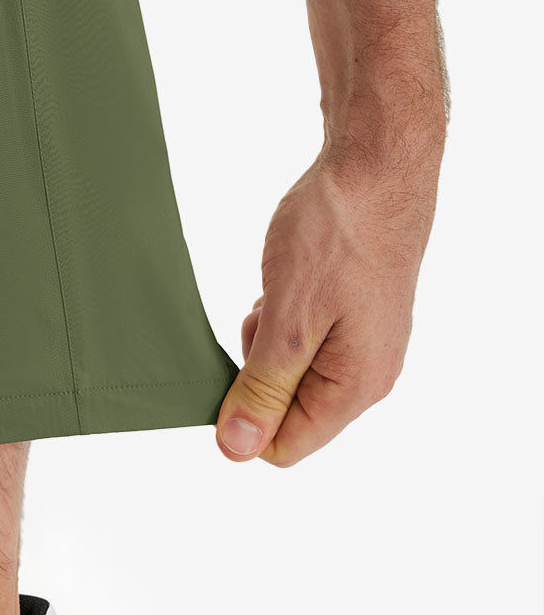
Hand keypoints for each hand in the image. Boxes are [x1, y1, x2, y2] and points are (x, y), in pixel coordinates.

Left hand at [216, 138, 441, 465]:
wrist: (376, 164)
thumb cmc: (338, 234)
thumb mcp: (288, 320)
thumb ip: (263, 389)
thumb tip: (238, 450)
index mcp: (355, 387)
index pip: (284, 447)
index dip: (247, 416)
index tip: (241, 363)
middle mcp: (366, 376)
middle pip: (287, 411)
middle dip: (258, 371)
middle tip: (267, 316)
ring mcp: (363, 345)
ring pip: (289, 372)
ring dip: (268, 338)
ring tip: (284, 291)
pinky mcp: (353, 318)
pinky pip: (300, 339)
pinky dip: (283, 315)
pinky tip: (294, 279)